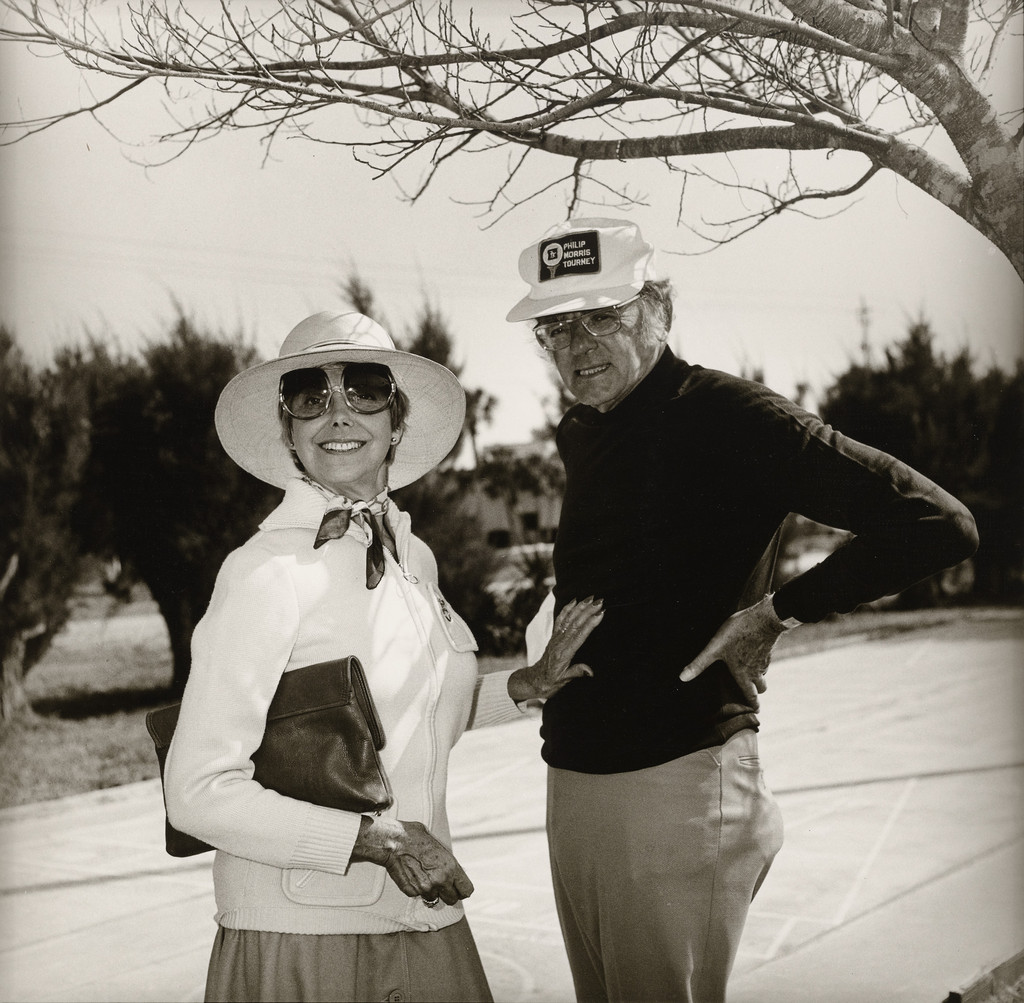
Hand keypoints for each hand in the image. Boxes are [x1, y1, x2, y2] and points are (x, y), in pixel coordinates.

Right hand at [353, 816, 472, 904]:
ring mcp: (426, 888)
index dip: (462, 890)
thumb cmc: (416, 837)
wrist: (394, 841)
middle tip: (440, 884)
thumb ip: (447, 862)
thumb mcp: (439, 846)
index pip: (466, 890)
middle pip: (452, 900)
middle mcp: (441, 880)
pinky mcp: (412, 892)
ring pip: (434, 899)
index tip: (457, 888)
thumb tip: (451, 870)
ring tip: (423, 876)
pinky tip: (412, 875)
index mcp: (451, 867)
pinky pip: (418, 895)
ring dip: (430, 891)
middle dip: (447, 893)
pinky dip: (416, 889)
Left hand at [508, 597, 603, 702]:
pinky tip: (574, 601)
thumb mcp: (563, 681)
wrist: (535, 679)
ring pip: (569, 619)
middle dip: (588, 611)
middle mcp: (559, 643)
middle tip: (600, 601)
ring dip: (580, 607)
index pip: (579, 635)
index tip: (600, 614)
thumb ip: (576, 673)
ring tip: (591, 598)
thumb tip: (590, 671)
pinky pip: (561, 619)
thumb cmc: (550, 682)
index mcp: (564, 653)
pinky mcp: (554, 636)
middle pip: (575, 623)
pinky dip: (567, 609)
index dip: (590, 624)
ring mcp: (556, 638)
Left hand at [678, 594, 785, 710]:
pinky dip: (761, 662)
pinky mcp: (768, 648)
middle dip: (757, 692)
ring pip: (764, 673)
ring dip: (759, 677)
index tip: (755, 711)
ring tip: (751, 675)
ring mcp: (764, 659)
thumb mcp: (714, 648)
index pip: (751, 695)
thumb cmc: (738, 633)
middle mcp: (757, 670)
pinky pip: (765, 660)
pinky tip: (753, 654)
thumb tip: (683, 678)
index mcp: (744, 674)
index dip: (753, 705)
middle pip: (762, 687)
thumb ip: (700, 663)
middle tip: (752, 695)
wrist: (764, 618)